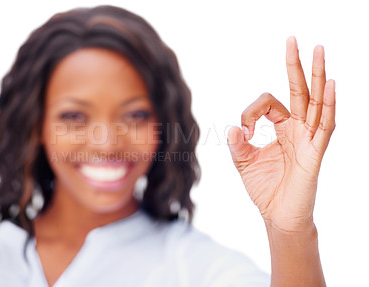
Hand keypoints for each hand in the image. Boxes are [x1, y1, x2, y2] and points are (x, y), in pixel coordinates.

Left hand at [227, 37, 335, 232]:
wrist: (278, 217)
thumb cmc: (265, 189)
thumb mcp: (244, 163)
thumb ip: (237, 145)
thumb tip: (234, 127)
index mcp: (281, 129)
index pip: (269, 103)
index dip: (252, 110)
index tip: (244, 129)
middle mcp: (297, 129)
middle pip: (299, 91)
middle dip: (296, 66)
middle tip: (292, 39)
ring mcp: (308, 139)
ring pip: (315, 102)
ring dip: (317, 76)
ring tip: (318, 50)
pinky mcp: (315, 153)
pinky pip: (325, 126)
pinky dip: (328, 106)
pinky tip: (330, 84)